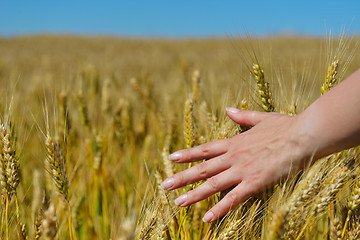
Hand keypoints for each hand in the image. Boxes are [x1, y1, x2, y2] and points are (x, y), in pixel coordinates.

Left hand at [161, 108, 312, 221]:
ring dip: (194, 194)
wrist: (303, 135)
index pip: (204, 149)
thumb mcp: (260, 118)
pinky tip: (207, 218)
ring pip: (212, 184)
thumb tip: (228, 109)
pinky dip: (219, 208)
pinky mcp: (255, 182)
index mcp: (234, 142)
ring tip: (178, 202)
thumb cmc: (285, 127)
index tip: (171, 158)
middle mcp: (233, 157)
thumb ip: (242, 116)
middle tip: (164, 185)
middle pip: (202, 169)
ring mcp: (243, 170)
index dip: (187, 154)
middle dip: (182, 177)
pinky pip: (234, 198)